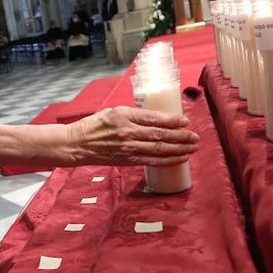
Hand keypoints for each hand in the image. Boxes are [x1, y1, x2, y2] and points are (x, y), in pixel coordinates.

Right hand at [68, 106, 198, 165]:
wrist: (77, 144)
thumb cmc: (94, 125)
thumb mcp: (113, 111)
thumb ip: (134, 115)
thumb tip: (157, 118)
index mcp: (124, 115)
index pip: (153, 118)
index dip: (172, 120)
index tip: (185, 121)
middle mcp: (127, 132)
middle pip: (159, 135)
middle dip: (181, 136)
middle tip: (195, 137)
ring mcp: (127, 148)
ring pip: (158, 149)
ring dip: (179, 149)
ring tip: (193, 148)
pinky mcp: (127, 160)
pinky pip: (151, 161)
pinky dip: (168, 160)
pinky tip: (180, 158)